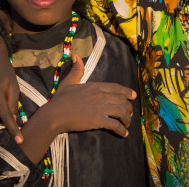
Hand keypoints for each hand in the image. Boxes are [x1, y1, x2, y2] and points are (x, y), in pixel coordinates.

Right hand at [19, 54, 136, 163]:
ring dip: (127, 119)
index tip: (133, 96)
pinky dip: (122, 129)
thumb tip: (76, 55)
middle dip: (129, 108)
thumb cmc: (60, 99)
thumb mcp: (69, 82)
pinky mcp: (99, 120)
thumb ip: (76, 70)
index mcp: (96, 86)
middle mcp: (101, 95)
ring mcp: (101, 108)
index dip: (127, 92)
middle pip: (122, 100)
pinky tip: (124, 133)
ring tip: (127, 124)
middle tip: (130, 114)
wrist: (55, 114)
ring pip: (122, 112)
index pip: (116, 87)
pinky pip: (115, 125)